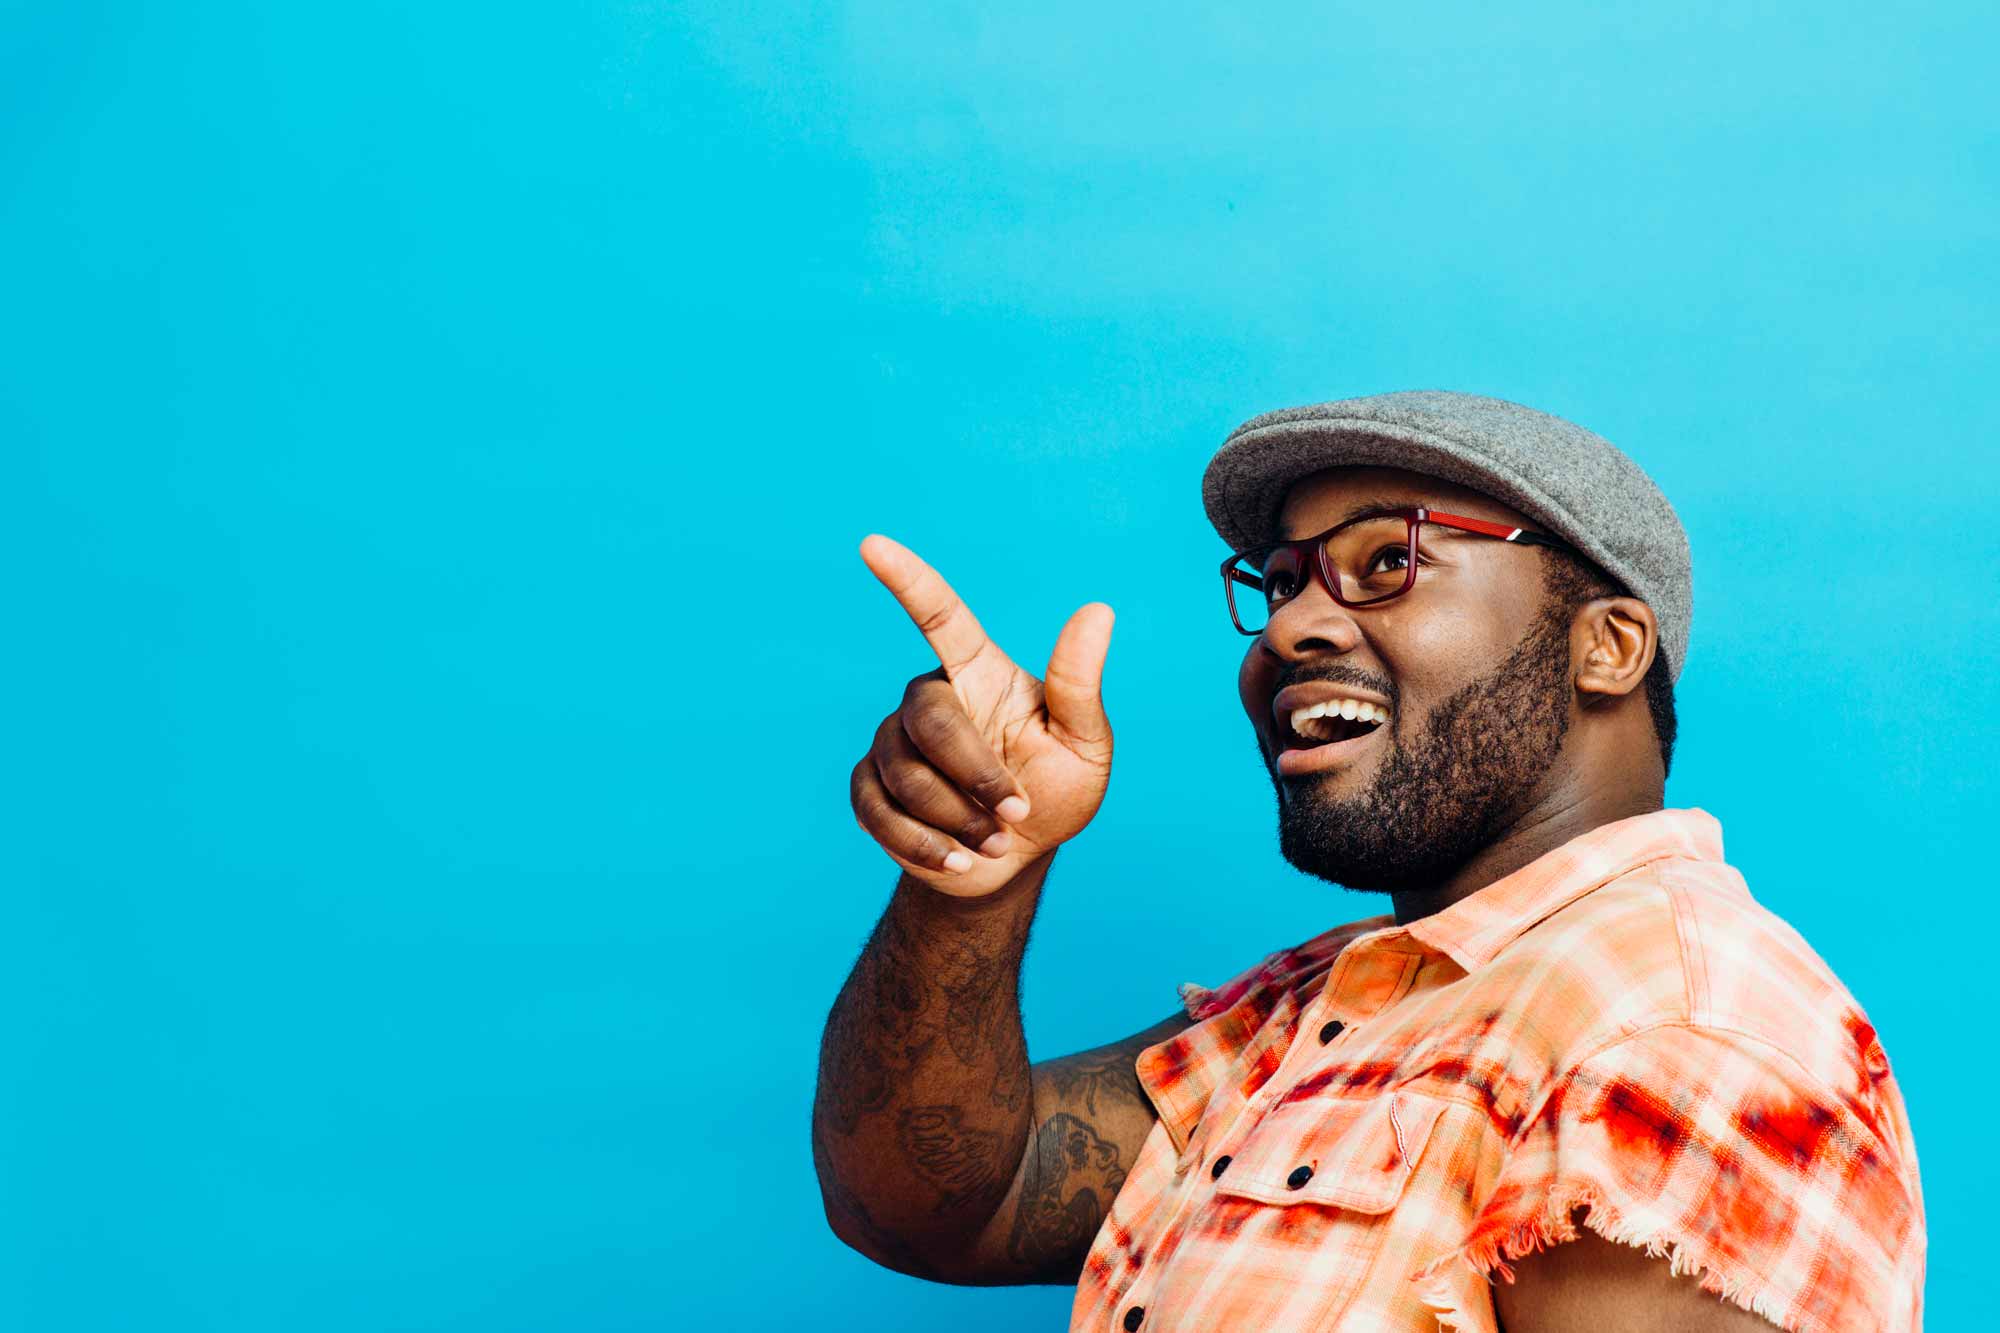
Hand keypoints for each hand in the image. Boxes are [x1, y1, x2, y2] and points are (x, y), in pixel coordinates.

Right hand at [851, 534, 1114, 898]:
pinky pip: (878, 812)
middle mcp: (930, 698)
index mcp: (978, 673)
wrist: (1014, 859)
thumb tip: (1098, 610)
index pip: (939, 615)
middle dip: (976, 776)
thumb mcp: (1085, 744)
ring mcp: (892, 742)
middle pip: (932, 721)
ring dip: (957, 820)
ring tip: (993, 839)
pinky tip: (956, 857)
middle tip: (1015, 812)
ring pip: (905, 775)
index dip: (906, 580)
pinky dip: (924, 845)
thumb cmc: (1054, 792)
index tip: (872, 545)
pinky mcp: (869, 788)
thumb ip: (1079, 683)